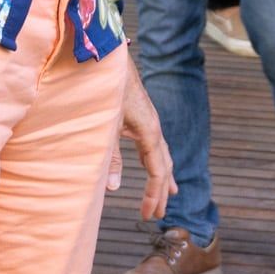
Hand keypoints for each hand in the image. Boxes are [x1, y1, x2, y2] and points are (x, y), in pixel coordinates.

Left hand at [109, 61, 176, 219]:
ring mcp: (149, 122)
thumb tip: (114, 188)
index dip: (153, 194)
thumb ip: (110, 156)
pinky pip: (154, 146)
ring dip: (163, 178)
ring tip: (169, 196)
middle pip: (164, 166)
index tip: (147, 215)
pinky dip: (157, 161)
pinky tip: (154, 166)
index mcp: (149, 131)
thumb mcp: (105, 125)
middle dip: (161, 191)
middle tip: (157, 216)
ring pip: (162, 156)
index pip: (158, 170)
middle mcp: (154, 128)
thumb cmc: (106, 89)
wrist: (108, 58)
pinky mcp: (141, 118)